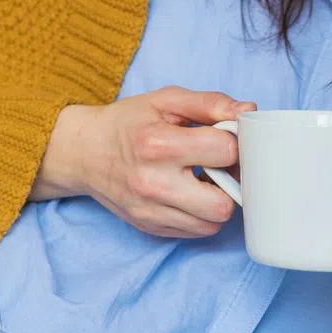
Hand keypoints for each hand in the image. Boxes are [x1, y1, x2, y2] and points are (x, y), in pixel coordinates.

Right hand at [33, 87, 249, 236]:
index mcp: (159, 144)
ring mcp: (150, 211)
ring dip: (218, 201)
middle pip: (223, 203)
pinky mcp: (150, 227)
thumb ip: (210, 103)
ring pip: (212, 224)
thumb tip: (248, 111)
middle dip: (231, 181)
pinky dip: (201, 214)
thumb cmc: (128, 122)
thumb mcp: (166, 100)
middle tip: (220, 165)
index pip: (225, 152)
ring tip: (204, 179)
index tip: (224, 137)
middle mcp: (154, 183)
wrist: (83, 152)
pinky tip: (190, 192)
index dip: (234, 142)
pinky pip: (196, 232)